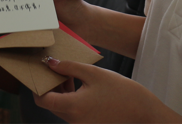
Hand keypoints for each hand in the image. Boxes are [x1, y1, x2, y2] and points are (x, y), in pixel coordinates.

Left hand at [34, 58, 163, 123]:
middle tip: (57, 69)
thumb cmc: (121, 91)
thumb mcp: (94, 73)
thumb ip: (69, 67)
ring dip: (61, 92)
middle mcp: (74, 121)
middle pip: (51, 104)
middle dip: (50, 86)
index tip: (41, 72)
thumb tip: (51, 64)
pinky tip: (80, 85)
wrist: (143, 112)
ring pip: (61, 108)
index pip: (43, 100)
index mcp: (73, 107)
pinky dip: (71, 99)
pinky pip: (72, 113)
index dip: (38, 86)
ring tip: (71, 75)